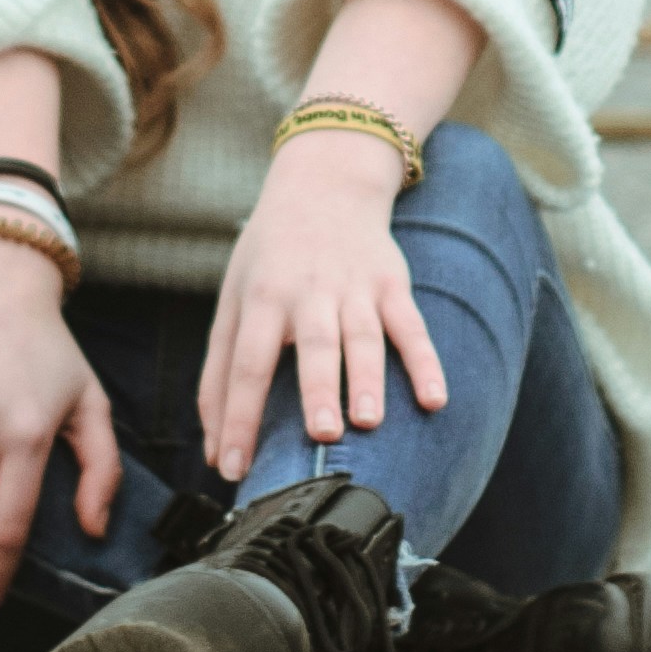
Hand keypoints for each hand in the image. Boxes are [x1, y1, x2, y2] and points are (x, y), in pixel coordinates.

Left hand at [197, 129, 446, 481]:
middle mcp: (308, 292)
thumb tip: (215, 453)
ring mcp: (355, 288)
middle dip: (317, 389)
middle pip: (313, 345)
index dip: (239, 417)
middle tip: (321, 435)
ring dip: (367, 378)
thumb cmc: (270, 259)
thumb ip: (219, 377)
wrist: (325, 183)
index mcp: (262, 299)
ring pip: (364, 336)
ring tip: (368, 421)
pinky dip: (426, 362)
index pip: (247, 363)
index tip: (235, 468)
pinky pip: (412, 327)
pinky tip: (435, 400)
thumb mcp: (234, 302)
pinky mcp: (393, 284)